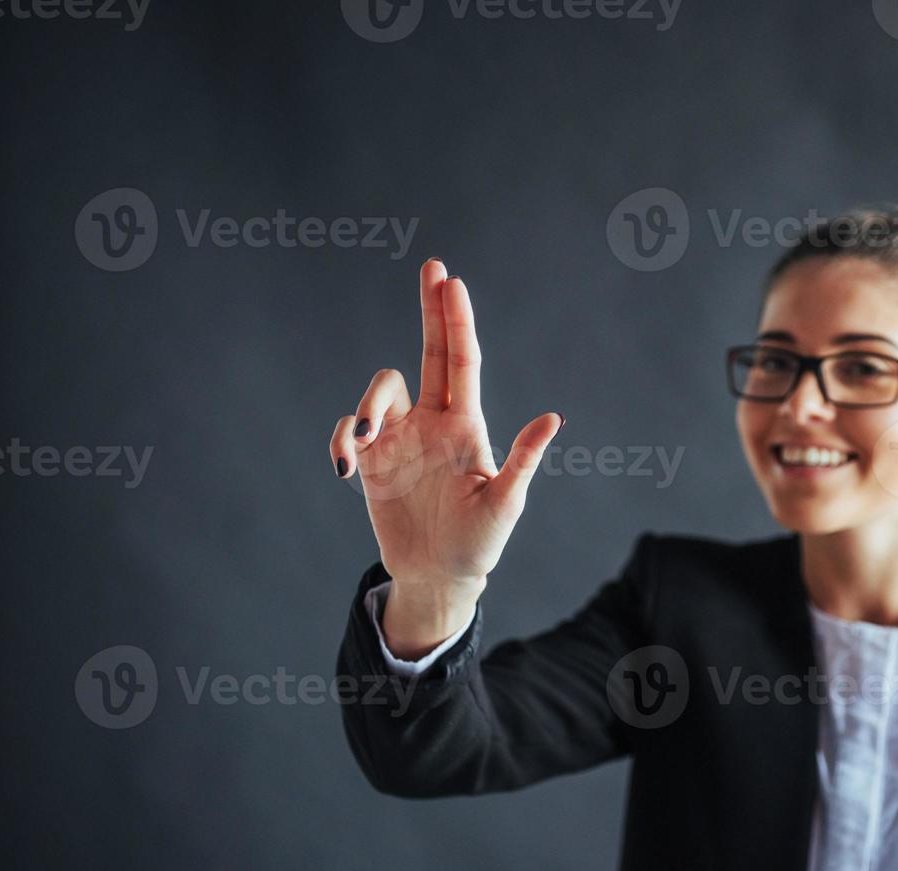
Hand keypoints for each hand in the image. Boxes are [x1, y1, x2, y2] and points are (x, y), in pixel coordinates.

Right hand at [329, 259, 561, 653]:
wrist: (439, 575)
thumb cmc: (480, 541)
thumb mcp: (505, 504)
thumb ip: (523, 461)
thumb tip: (553, 419)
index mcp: (467, 425)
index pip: (462, 363)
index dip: (457, 322)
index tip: (452, 282)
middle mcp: (433, 422)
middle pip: (430, 353)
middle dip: (432, 311)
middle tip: (433, 267)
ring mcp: (400, 440)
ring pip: (380, 391)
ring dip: (370, 405)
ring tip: (369, 440)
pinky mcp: (371, 463)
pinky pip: (350, 432)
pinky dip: (344, 439)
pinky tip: (349, 464)